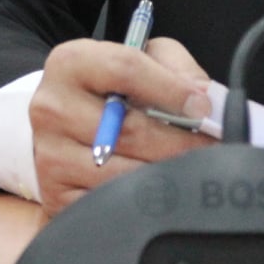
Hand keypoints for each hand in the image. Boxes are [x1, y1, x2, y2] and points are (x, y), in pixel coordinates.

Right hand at [28, 35, 213, 215]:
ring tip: (193, 170)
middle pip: (128, 130)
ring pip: (123, 173)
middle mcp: (52, 108)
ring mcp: (50, 156)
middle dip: (180, 142)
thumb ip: (174, 67)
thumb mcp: (140, 59)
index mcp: (71, 63)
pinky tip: (161, 191)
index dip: (171, 89)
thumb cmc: (109, 89)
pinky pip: (111, 204)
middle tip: (213, 148)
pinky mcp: (57, 197)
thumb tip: (203, 97)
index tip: (202, 107)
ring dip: (167, 174)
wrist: (61, 124)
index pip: (126, 69)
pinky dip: (144, 201)